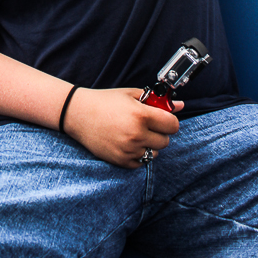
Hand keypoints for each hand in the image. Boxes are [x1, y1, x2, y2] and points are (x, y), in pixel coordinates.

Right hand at [62, 87, 182, 168]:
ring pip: (154, 152)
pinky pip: (141, 162)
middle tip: (147, 125)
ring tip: (135, 133)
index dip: (169, 121)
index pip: (173, 125)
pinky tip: (127, 142)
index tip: (163, 119)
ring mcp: (128, 150)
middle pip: (165, 140)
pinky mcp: (120, 161)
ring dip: (149, 144)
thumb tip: (179, 105)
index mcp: (141, 115)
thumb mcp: (131, 95)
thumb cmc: (105, 101)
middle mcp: (136, 134)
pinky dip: (138, 154)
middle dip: (159, 132)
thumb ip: (156, 101)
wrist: (78, 113)